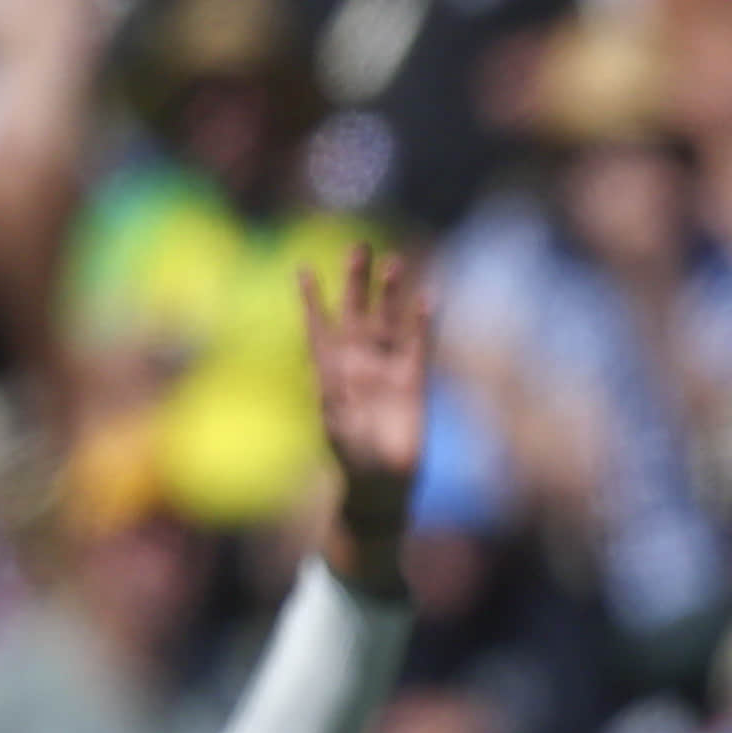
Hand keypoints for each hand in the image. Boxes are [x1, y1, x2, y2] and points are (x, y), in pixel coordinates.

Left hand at [302, 240, 431, 592]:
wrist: (381, 485)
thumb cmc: (351, 458)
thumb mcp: (334, 426)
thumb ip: (332, 395)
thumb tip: (328, 367)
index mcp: (328, 371)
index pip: (318, 327)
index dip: (311, 300)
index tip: (303, 270)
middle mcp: (357, 364)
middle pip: (355, 313)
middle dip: (356, 281)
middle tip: (358, 247)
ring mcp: (386, 371)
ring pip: (387, 322)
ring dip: (389, 294)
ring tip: (395, 262)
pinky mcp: (414, 383)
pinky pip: (418, 346)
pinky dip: (422, 323)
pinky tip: (428, 299)